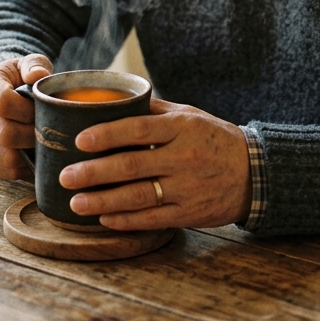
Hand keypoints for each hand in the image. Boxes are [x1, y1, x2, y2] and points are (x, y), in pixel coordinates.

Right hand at [0, 54, 52, 180]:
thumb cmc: (18, 78)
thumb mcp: (27, 63)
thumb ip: (35, 64)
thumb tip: (38, 75)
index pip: (3, 103)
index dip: (28, 111)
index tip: (42, 109)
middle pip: (5, 133)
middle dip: (33, 135)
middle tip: (48, 130)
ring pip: (5, 157)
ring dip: (30, 153)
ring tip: (42, 142)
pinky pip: (2, 171)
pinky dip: (23, 168)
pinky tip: (33, 155)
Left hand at [58, 99, 252, 229]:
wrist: (254, 172)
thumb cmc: (214, 137)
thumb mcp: (190, 115)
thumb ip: (154, 111)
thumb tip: (115, 100)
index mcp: (181, 128)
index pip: (138, 130)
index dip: (107, 134)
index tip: (80, 140)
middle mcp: (183, 157)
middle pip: (131, 166)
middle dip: (94, 172)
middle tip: (66, 176)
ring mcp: (186, 188)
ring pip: (138, 196)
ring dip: (103, 201)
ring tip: (75, 202)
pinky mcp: (189, 213)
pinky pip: (152, 219)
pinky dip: (126, 220)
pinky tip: (104, 218)